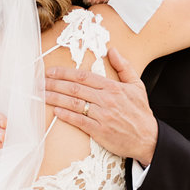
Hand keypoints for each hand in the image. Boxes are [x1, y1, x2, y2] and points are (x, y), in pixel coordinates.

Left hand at [45, 46, 158, 165]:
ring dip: (55, 98)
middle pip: (74, 88)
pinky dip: (66, 115)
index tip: (51, 71)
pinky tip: (55, 111)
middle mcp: (105, 99)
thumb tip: (112, 51)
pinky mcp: (99, 131)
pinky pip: (79, 121)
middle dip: (55, 83)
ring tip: (42, 94)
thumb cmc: (141, 112)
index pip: (83, 76)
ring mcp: (102, 116)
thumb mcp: (137, 85)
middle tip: (40, 81)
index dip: (64, 73)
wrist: (148, 138)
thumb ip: (124, 67)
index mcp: (112, 87)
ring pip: (74, 103)